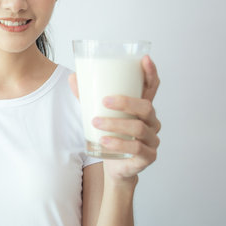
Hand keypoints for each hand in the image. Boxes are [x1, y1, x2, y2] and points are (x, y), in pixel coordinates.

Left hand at [69, 55, 160, 183]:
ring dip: (116, 124)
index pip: (152, 87)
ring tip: (96, 122)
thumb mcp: (99, 114)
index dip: (151, 73)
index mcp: (142, 108)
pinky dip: (119, 144)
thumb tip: (73, 77)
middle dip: (126, 102)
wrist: (115, 167)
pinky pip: (137, 148)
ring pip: (139, 128)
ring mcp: (152, 139)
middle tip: (104, 101)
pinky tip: (104, 141)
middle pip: (146, 107)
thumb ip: (87, 97)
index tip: (144, 59)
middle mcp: (152, 122)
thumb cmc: (110, 136)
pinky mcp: (148, 156)